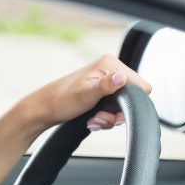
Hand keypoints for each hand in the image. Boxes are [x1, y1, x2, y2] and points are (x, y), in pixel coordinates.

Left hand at [27, 54, 151, 129]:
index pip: (140, 86)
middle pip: (132, 98)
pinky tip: (92, 120)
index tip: (111, 112)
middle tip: (98, 119)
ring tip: (92, 121)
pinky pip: (113, 109)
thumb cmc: (60, 101)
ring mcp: (106, 81)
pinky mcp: (102, 92)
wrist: (44, 110)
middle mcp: (110, 70)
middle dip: (116, 114)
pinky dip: (104, 118)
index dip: (130, 103)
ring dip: (108, 119)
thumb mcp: (84, 94)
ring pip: (123, 106)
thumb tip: (122, 76)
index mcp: (110, 64)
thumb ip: (105, 86)